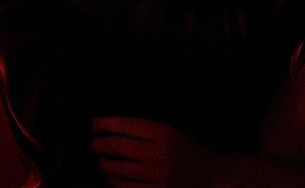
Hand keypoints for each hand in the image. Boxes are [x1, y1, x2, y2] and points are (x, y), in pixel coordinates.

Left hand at [91, 116, 220, 186]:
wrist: (213, 175)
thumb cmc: (189, 152)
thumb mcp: (172, 134)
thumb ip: (146, 132)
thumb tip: (111, 131)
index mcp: (165, 133)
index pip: (127, 125)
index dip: (106, 123)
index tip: (93, 123)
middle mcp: (160, 153)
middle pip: (119, 146)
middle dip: (100, 144)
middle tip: (91, 144)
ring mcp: (157, 175)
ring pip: (119, 169)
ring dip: (105, 164)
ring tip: (102, 161)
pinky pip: (127, 187)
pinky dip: (115, 181)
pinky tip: (112, 177)